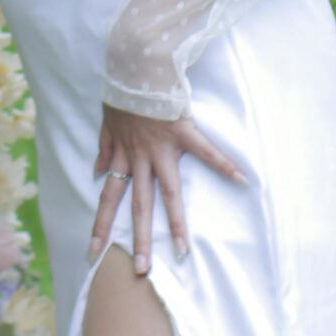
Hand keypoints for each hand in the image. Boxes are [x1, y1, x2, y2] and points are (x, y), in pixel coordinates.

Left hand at [89, 102, 246, 274]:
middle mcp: (141, 158)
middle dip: (138, 239)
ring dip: (174, 222)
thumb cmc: (122, 92)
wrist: (135, 65)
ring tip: (182, 250)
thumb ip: (103, 148)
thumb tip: (96, 172)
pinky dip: (224, 164)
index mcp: (123, 156)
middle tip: (141, 271)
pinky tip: (242, 180)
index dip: (100, 224)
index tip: (93, 252)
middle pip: (139, 205)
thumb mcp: (106, 121)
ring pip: (168, 192)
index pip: (108, 197)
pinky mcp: (183, 133)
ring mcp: (163, 149)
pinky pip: (206, 151)